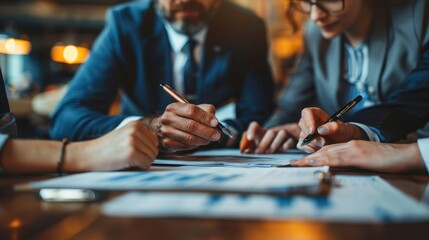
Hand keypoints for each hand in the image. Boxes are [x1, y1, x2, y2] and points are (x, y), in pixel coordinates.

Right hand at [69, 121, 158, 170]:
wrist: (87, 155)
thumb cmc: (107, 149)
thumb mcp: (126, 136)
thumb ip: (142, 137)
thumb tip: (158, 144)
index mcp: (136, 124)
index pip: (155, 142)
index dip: (145, 150)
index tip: (130, 150)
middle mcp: (136, 129)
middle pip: (155, 150)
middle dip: (144, 157)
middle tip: (127, 156)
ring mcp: (133, 140)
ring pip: (152, 157)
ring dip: (141, 162)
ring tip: (125, 159)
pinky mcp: (131, 152)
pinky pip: (146, 164)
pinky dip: (138, 167)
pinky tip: (125, 163)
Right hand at [148, 103, 220, 151]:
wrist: (163, 128)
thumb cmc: (182, 118)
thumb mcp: (192, 109)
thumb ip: (205, 111)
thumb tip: (214, 119)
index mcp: (174, 107)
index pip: (192, 110)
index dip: (205, 117)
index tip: (215, 123)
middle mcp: (168, 119)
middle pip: (191, 126)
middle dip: (207, 131)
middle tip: (216, 135)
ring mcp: (166, 131)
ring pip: (189, 138)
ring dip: (203, 140)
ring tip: (210, 139)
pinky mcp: (167, 143)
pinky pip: (186, 146)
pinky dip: (196, 145)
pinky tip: (199, 142)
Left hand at [240, 121, 299, 153]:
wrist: (285, 141)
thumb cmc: (266, 145)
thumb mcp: (256, 146)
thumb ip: (249, 147)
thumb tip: (244, 151)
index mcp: (261, 131)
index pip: (255, 125)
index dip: (251, 130)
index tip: (249, 138)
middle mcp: (272, 131)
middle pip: (270, 132)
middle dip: (264, 143)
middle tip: (258, 152)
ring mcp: (283, 134)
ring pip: (282, 134)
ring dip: (275, 144)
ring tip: (269, 152)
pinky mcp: (291, 139)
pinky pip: (290, 140)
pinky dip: (286, 145)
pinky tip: (281, 150)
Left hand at [290, 140, 424, 172]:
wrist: (402, 154)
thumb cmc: (385, 159)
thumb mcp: (365, 160)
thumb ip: (351, 162)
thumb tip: (337, 168)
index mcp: (349, 147)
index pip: (328, 151)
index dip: (313, 156)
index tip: (300, 163)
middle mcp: (349, 146)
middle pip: (324, 151)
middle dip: (307, 158)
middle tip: (292, 163)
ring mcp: (353, 149)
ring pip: (328, 152)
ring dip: (312, 158)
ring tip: (298, 164)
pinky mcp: (359, 154)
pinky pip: (339, 157)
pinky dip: (326, 160)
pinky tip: (318, 163)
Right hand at [297, 107, 367, 152]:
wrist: (343, 143)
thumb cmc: (343, 133)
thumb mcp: (343, 129)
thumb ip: (335, 127)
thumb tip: (321, 129)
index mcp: (317, 114)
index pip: (307, 112)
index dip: (308, 121)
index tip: (313, 131)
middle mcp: (309, 121)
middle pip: (303, 125)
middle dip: (312, 136)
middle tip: (323, 142)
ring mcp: (306, 132)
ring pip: (302, 137)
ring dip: (313, 144)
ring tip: (325, 145)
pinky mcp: (305, 141)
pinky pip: (302, 145)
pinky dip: (310, 149)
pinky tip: (318, 149)